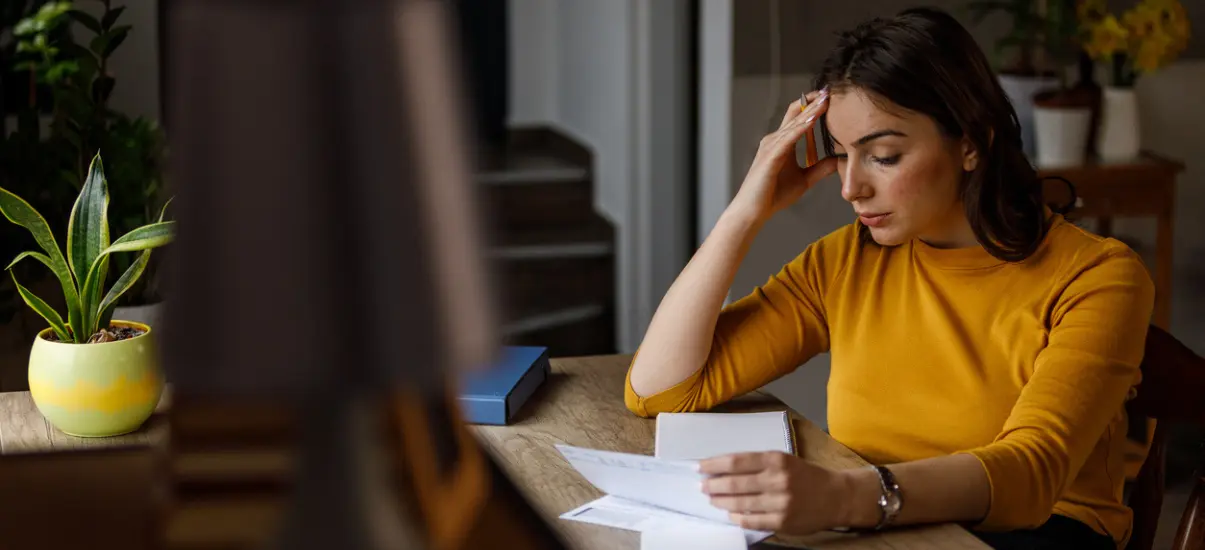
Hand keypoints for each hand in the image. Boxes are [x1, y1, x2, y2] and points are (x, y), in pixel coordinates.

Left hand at [700, 451, 844, 533]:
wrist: (835, 496)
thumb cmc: (805, 476)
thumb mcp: (783, 461)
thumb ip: (757, 464)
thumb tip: (722, 469)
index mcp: (776, 460)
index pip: (736, 461)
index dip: (714, 465)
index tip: (699, 467)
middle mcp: (778, 480)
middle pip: (735, 483)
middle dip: (713, 485)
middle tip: (702, 486)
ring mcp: (780, 502)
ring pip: (741, 503)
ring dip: (721, 502)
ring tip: (712, 499)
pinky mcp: (782, 521)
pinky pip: (752, 520)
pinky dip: (737, 517)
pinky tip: (730, 514)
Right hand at [730, 89, 837, 222]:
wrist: (754, 211)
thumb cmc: (773, 196)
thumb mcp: (804, 180)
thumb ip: (819, 169)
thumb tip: (838, 160)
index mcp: (782, 143)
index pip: (798, 117)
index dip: (812, 106)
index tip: (829, 97)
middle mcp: (774, 140)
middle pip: (796, 114)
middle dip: (813, 101)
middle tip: (829, 89)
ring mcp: (771, 146)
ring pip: (794, 123)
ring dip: (810, 110)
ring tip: (825, 99)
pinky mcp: (770, 156)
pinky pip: (789, 137)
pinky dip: (802, 127)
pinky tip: (813, 118)